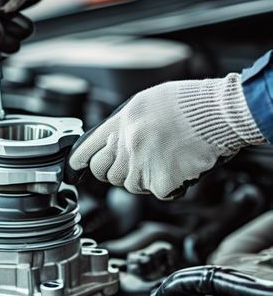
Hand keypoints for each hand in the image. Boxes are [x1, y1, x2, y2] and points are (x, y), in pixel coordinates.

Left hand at [65, 74, 264, 199]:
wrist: (221, 114)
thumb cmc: (194, 105)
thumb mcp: (150, 103)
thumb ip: (128, 123)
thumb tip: (114, 142)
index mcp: (124, 119)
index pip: (89, 146)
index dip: (80, 161)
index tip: (74, 169)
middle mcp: (127, 141)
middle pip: (106, 172)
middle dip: (119, 171)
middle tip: (141, 162)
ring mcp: (142, 163)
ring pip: (131, 185)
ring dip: (146, 178)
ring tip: (169, 158)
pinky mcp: (159, 181)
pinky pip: (156, 192)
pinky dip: (169, 186)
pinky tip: (181, 167)